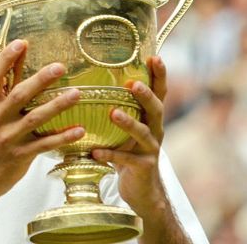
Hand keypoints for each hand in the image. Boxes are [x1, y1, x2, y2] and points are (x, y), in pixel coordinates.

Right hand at [0, 40, 84, 197]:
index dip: (6, 59)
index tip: (22, 43)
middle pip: (19, 95)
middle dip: (39, 80)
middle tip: (60, 66)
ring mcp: (9, 137)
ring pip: (35, 118)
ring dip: (57, 105)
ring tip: (77, 94)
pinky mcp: (21, 155)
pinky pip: (44, 144)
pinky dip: (62, 137)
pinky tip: (79, 130)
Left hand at [92, 56, 168, 216]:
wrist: (142, 190)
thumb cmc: (128, 152)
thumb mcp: (125, 129)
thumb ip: (115, 109)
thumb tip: (86, 82)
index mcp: (150, 118)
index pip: (159, 92)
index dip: (159, 75)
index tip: (155, 57)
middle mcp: (155, 130)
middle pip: (156, 109)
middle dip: (146, 96)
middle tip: (133, 84)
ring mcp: (151, 149)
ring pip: (143, 133)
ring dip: (128, 123)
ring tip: (113, 114)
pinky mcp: (143, 167)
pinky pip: (126, 160)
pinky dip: (110, 155)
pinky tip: (95, 152)